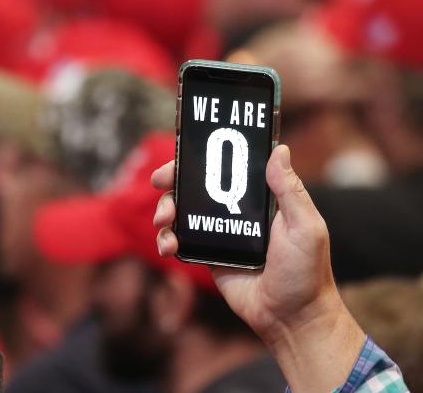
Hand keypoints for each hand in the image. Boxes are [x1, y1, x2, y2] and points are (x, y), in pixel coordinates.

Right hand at [152, 145, 364, 390]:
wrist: (290, 317)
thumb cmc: (306, 272)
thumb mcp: (305, 227)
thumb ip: (290, 191)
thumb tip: (280, 149)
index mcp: (259, 199)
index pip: (227, 168)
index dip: (203, 157)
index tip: (184, 156)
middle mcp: (236, 212)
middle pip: (196, 186)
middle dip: (173, 180)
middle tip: (160, 182)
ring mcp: (219, 234)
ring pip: (182, 212)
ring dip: (166, 210)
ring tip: (164, 220)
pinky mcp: (206, 256)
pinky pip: (180, 241)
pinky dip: (167, 239)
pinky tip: (169, 246)